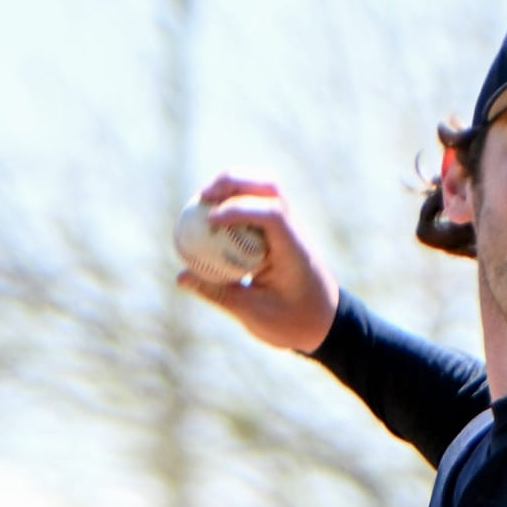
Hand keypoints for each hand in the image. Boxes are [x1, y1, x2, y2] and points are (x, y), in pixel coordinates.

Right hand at [177, 173, 339, 353]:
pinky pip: (256, 202)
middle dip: (231, 183)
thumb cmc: (293, 322)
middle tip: (201, 197)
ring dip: (232, 185)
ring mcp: (289, 225)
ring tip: (203, 200)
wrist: (325, 322)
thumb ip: (218, 293)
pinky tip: (212, 212)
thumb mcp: (254, 314)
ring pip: (263, 186)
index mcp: (294, 250)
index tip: (210, 220)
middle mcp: (294, 229)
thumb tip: (181, 277)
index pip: (271, 214)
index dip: (238, 209)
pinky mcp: (280, 228)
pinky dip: (234, 199)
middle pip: (267, 185)